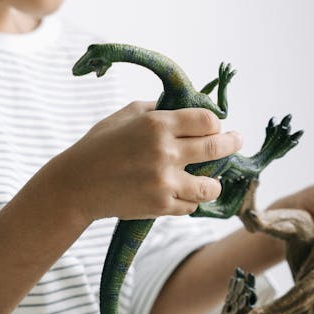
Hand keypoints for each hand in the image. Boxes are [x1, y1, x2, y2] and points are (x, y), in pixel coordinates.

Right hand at [50, 101, 242, 221]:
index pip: (207, 120)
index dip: (215, 123)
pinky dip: (189, 200)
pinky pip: (191, 205)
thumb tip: (185, 107)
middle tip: (236, 141)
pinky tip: (182, 193)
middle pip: (217, 147)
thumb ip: (157, 110)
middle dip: (232, 143)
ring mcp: (165, 181)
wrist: (77, 184)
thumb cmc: (99, 146)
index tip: (215, 127)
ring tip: (212, 180)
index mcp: (157, 124)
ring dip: (213, 182)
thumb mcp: (126, 115)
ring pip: (211, 185)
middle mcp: (165, 151)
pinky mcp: (161, 206)